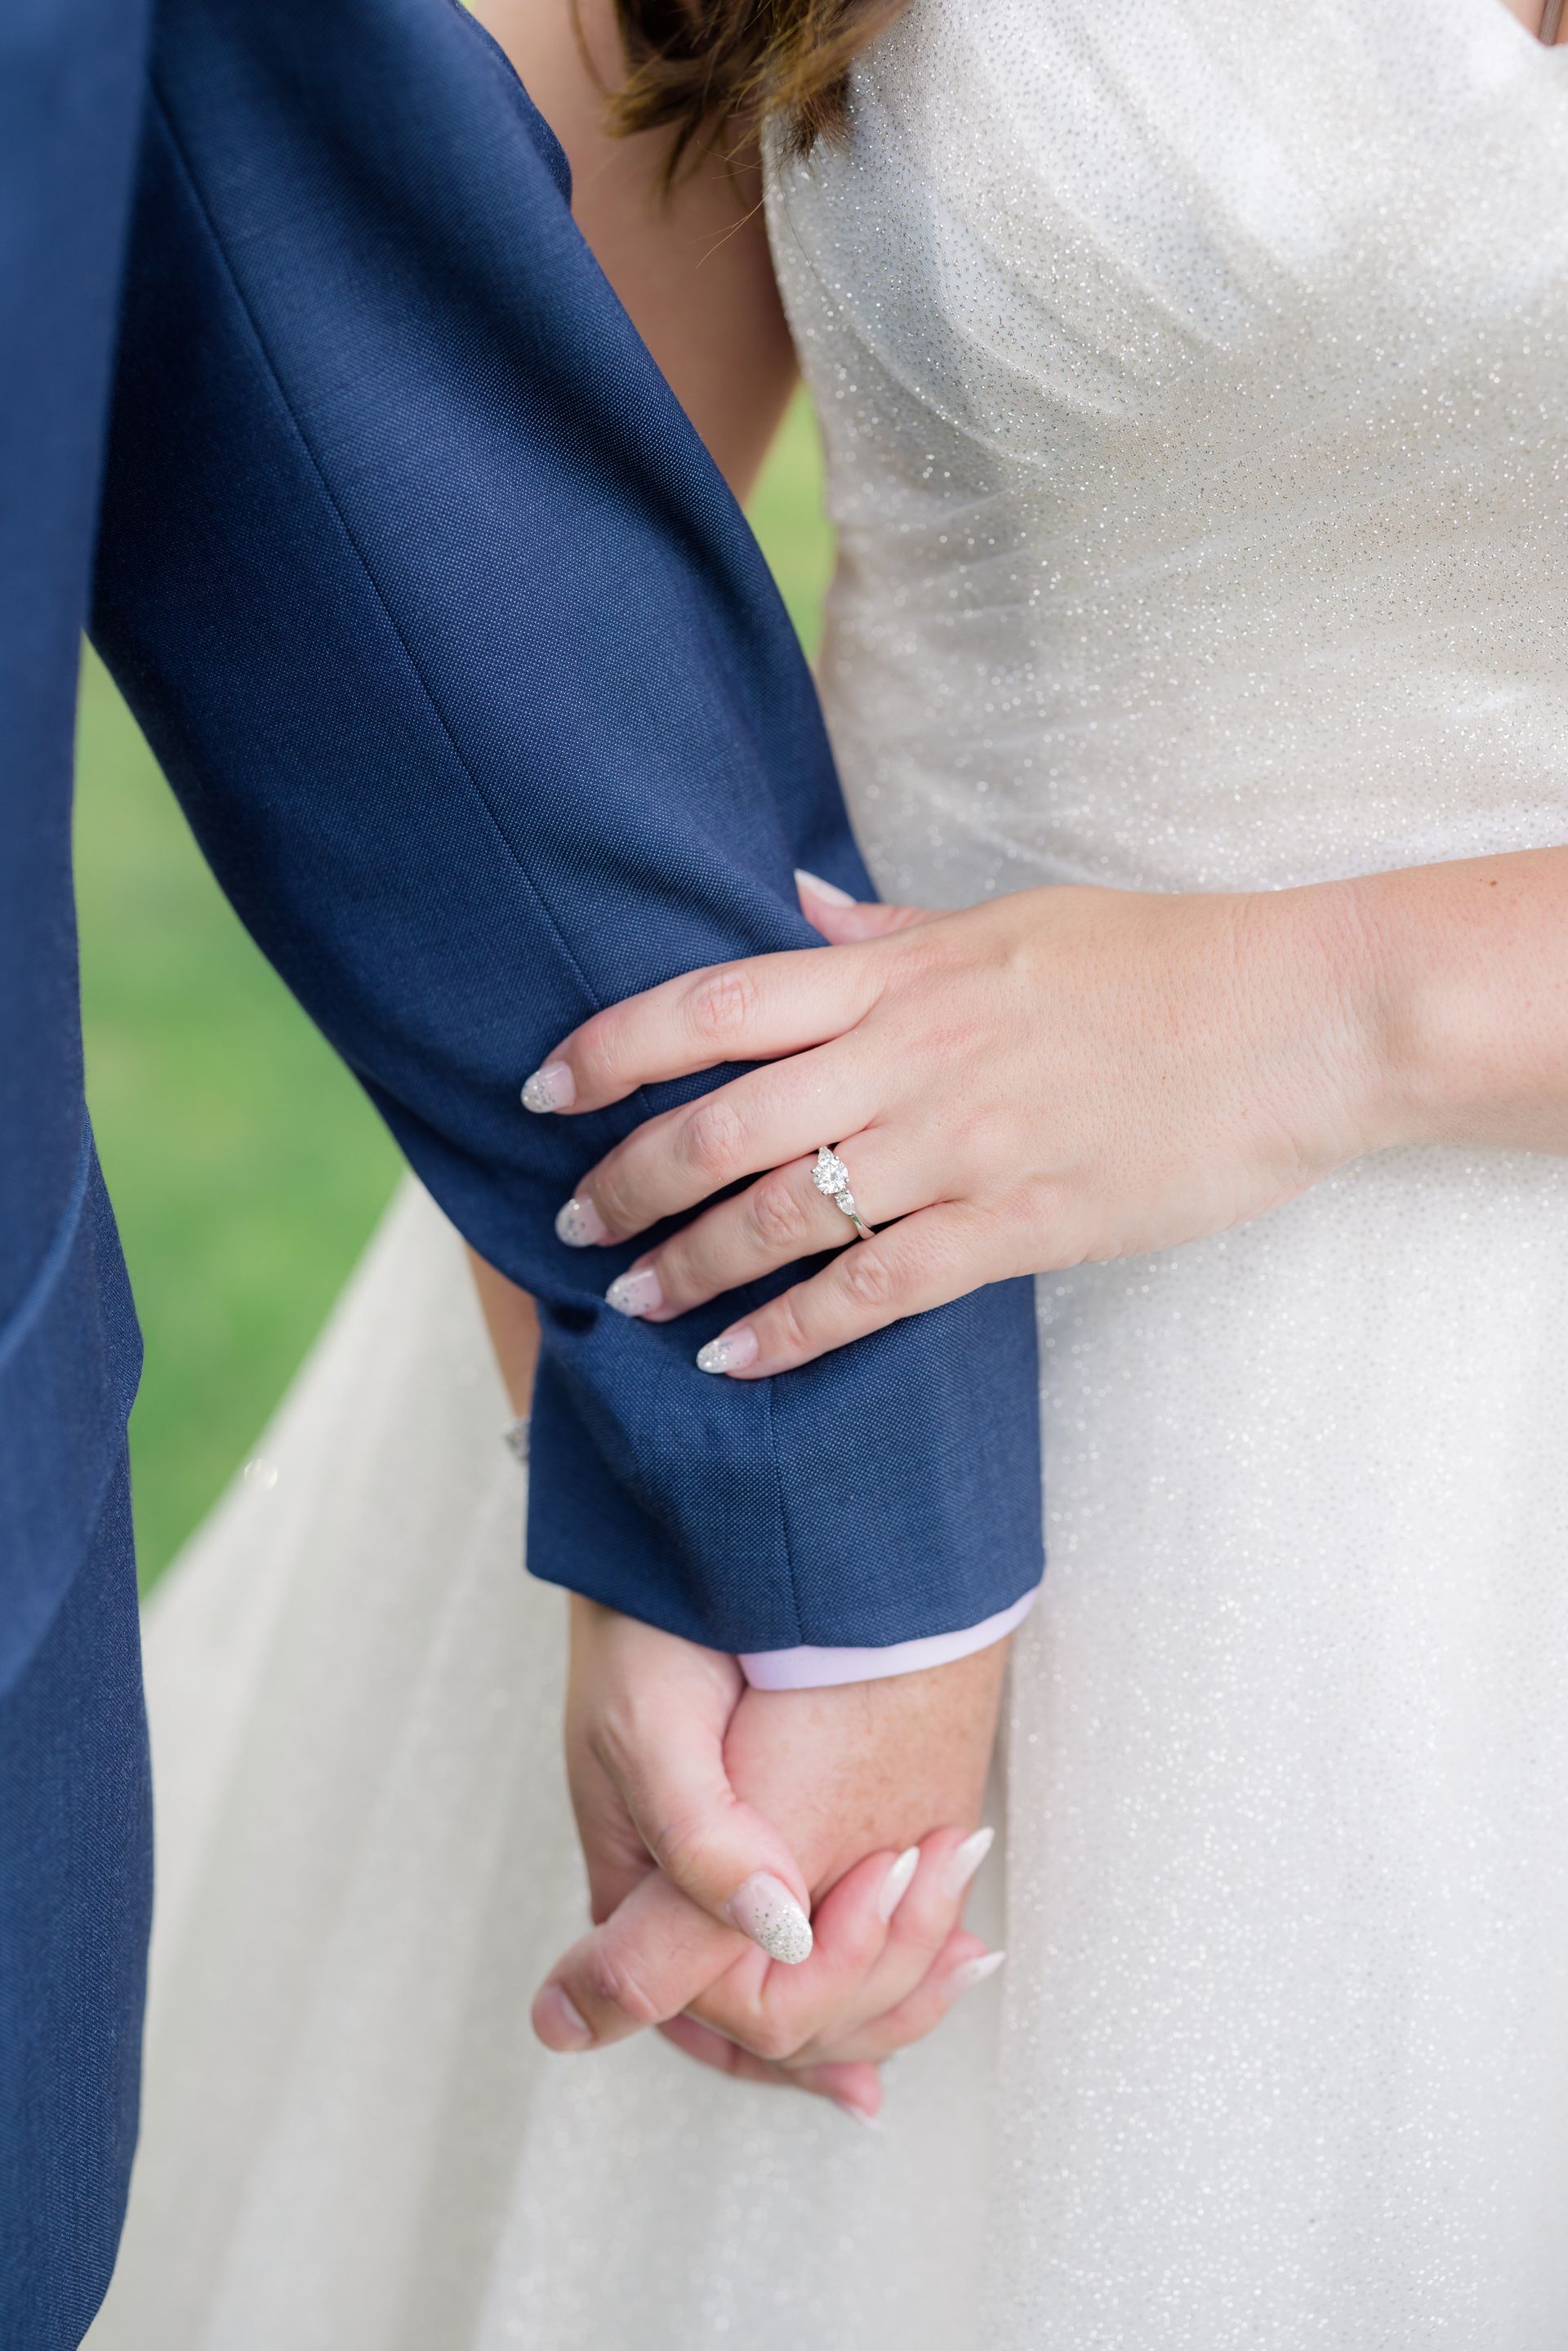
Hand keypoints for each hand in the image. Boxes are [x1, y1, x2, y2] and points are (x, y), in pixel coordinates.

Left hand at [522, 869, 1386, 1372]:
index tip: (544, 1091)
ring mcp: (964, 1144)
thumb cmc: (1160, 960)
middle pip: (722, 1123)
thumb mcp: (1012, 917)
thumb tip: (793, 900)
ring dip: (691, 1268)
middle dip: (627, 1182)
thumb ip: (888, 926)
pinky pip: (879, 1291)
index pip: (715, 1004)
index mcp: (901, 970)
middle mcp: (911, 1054)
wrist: (1303, 1019)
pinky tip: (739, 1361)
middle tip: (572, 1228)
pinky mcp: (1023, 1223)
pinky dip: (794, 1331)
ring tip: (636, 1305)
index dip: (611, 1049)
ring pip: (783, 1217)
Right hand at [533, 1598, 1006, 2121]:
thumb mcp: (655, 1730)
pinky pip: (836, 1913)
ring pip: (813, 1971)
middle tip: (951, 1956)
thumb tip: (779, 1934)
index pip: (705, 2013)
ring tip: (966, 1949)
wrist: (693, 1530)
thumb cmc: (650, 1620)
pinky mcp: (787, 1820)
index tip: (868, 2062)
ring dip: (892, 1975)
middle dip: (866, 2002)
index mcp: (639, 1887)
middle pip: (773, 2012)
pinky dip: (896, 1930)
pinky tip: (952, 1921)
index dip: (793, 2040)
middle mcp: (685, 1891)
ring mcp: (737, 1859)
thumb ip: (703, 1846)